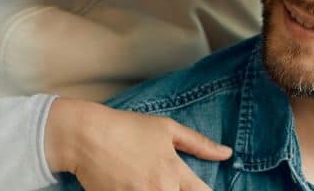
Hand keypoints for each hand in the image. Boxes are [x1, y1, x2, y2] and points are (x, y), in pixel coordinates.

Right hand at [45, 98, 232, 190]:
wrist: (87, 137)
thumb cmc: (128, 129)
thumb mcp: (167, 129)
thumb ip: (199, 144)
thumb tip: (227, 154)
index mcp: (174, 172)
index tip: (201, 190)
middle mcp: (159, 189)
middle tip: (167, 183)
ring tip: (149, 182)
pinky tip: (136, 186)